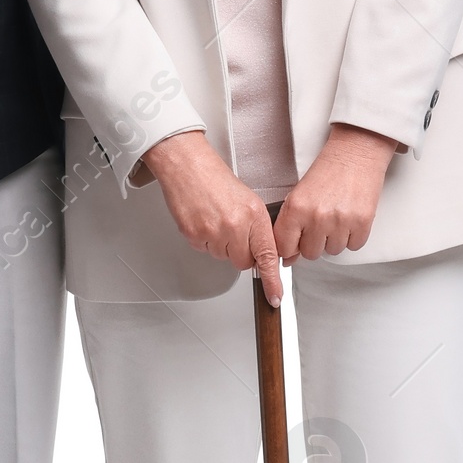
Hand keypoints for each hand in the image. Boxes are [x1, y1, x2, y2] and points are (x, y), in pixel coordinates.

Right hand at [138, 130, 283, 305]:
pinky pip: (204, 250)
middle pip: (242, 262)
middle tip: (233, 230)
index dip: (271, 280)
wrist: (188, 167)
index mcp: (254, 216)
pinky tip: (204, 220)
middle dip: (240, 252)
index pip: (267, 256)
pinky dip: (205, 240)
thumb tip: (262, 251)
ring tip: (216, 218)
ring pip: (222, 257)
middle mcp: (235, 227)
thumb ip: (258, 228)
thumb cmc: (216, 179)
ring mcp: (213, 233)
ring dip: (221, 244)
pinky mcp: (194, 236)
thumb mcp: (249, 200)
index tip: (275, 296)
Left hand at [272, 125, 396, 260]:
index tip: (294, 244)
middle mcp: (317, 216)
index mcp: (296, 208)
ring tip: (336, 216)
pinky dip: (352, 236)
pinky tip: (349, 218)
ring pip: (333, 251)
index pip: (285, 247)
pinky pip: (354, 246)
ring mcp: (340, 221)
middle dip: (314, 242)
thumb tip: (288, 256)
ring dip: (334, 239)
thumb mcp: (299, 194)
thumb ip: (290, 225)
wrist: (355, 153)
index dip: (290, 248)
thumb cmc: (328, 171)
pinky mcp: (362, 223)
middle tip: (320, 222)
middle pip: (310, 253)